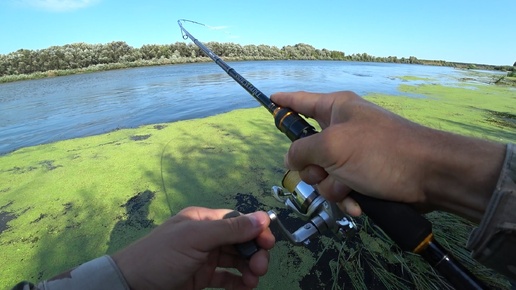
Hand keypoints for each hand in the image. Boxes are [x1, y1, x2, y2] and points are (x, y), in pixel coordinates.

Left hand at [112, 207, 274, 289]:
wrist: (130, 287)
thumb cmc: (162, 256)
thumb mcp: (196, 238)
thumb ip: (230, 229)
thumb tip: (263, 216)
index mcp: (203, 220)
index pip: (238, 220)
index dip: (256, 230)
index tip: (269, 244)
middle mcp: (206, 237)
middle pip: (240, 241)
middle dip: (254, 252)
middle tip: (260, 268)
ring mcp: (204, 258)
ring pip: (236, 260)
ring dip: (248, 268)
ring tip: (253, 281)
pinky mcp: (201, 278)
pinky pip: (226, 278)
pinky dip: (238, 282)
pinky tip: (245, 288)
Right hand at [271, 91, 504, 221]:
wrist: (430, 175)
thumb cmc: (379, 152)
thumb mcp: (332, 146)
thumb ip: (302, 151)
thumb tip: (290, 159)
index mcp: (335, 109)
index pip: (301, 101)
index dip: (283, 102)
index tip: (268, 101)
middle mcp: (342, 128)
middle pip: (307, 149)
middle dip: (313, 168)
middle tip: (325, 172)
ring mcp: (353, 153)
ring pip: (322, 174)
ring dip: (331, 186)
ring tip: (350, 188)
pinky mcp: (363, 174)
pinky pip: (340, 187)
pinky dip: (346, 197)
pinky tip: (358, 204)